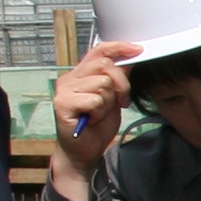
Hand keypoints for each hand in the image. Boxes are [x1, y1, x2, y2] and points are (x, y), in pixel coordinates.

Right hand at [48, 45, 137, 199]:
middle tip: (120, 101)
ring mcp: (64, 90)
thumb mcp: (113, 98)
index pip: (99, 51)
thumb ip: (118, 79)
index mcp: (81, 74)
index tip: (138, 49)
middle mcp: (69, 78)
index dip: (118, 47)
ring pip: (102, 84)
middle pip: (104, 66)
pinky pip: (94, 100)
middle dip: (121, 85)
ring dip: (108, 103)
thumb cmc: (96, 126)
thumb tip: (130, 58)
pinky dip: (99, 112)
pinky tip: (92, 120)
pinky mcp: (62, 104)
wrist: (84, 152)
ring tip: (99, 114)